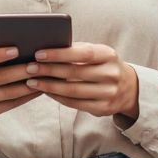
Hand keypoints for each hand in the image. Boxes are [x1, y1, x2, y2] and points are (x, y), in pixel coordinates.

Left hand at [25, 42, 139, 120]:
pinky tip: (45, 92)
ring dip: (49, 86)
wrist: (128, 87)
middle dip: (48, 70)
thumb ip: (77, 51)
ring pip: (73, 91)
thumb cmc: (102, 65)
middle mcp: (111, 74)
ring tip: (31, 81)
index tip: (39, 54)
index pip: (83, 53)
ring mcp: (109, 93)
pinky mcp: (104, 108)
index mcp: (108, 55)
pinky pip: (75, 104)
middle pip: (74, 73)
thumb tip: (45, 49)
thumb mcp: (97, 53)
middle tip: (29, 68)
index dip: (60, 54)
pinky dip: (57, 97)